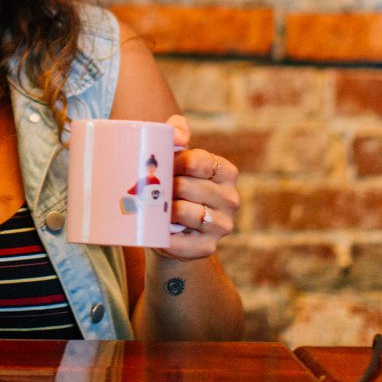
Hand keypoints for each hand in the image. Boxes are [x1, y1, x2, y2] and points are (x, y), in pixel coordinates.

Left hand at [159, 114, 238, 262]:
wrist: (170, 229)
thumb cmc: (173, 184)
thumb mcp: (178, 157)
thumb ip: (177, 133)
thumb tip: (178, 135)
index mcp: (226, 172)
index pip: (198, 161)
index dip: (174, 162)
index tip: (163, 166)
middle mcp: (230, 199)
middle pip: (185, 186)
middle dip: (164, 186)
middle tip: (150, 189)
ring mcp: (222, 225)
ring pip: (184, 211)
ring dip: (163, 209)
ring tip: (152, 207)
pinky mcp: (207, 247)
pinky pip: (179, 241)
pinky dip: (164, 236)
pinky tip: (157, 231)